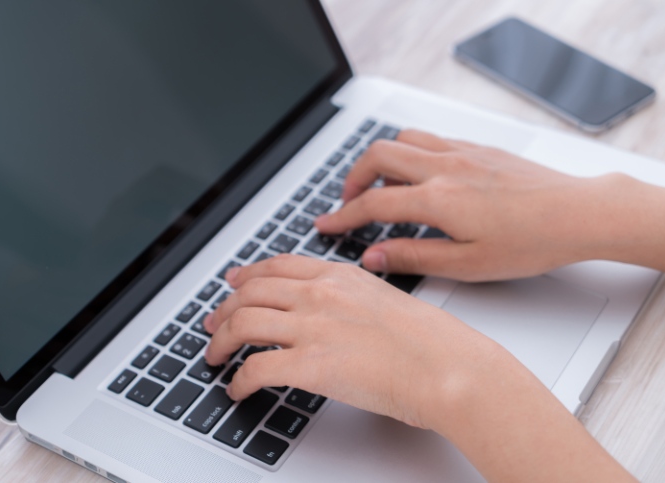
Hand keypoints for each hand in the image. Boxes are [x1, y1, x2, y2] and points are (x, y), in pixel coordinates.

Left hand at [202, 255, 634, 481]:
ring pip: (243, 324)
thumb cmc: (434, 342)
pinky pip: (256, 368)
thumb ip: (354, 299)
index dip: (249, 275)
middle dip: (224, 309)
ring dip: (221, 342)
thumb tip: (336, 314)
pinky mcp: (311, 364)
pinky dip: (239, 379)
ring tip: (214, 357)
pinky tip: (238, 388)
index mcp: (341, 276)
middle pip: (251, 292)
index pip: (280, 266)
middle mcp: (321, 295)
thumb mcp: (389, 301)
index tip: (236, 282)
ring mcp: (314, 327)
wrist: (451, 368)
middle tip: (213, 323)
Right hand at [315, 130, 619, 280]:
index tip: (326, 225)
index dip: (342, 217)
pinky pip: (430, 138)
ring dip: (380, 160)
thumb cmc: (532, 242)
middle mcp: (445, 167)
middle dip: (352, 178)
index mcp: (438, 199)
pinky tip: (419, 176)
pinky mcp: (478, 147)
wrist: (579, 212)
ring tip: (380, 187)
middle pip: (377, 156)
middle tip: (348, 203)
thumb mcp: (468, 265)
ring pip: (402, 139)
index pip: (372, 204)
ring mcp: (462, 152)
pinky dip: (410, 153)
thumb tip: (373, 258)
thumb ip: (413, 257)